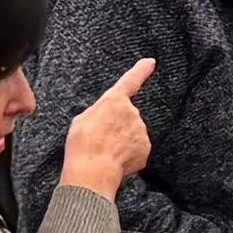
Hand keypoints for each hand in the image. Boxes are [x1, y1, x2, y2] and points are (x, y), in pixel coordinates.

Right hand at [55, 57, 157, 199]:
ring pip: (132, 134)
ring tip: (105, 151)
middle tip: (100, 139)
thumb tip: (105, 119)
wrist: (93, 170)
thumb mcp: (82, 119)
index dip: (141, 70)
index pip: (131, 80)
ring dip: (122, 141)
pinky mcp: (145, 149)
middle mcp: (132, 113)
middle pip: (127, 116)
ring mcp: (141, 131)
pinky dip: (127, 155)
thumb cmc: (82, 144)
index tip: (151, 62)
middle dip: (117, 126)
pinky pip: (136, 150)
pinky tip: (115, 160)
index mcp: (114, 100)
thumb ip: (99, 113)